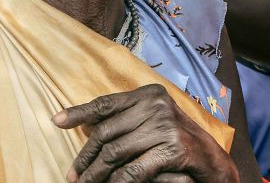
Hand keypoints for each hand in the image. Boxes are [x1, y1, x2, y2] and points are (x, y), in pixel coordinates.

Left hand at [54, 84, 237, 182]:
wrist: (212, 161)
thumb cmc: (177, 142)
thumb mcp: (153, 122)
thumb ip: (126, 120)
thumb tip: (87, 126)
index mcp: (149, 94)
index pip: (106, 103)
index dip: (79, 112)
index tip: (57, 121)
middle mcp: (156, 106)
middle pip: (106, 132)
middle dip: (85, 157)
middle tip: (72, 175)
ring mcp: (165, 126)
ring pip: (115, 154)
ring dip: (95, 174)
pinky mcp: (172, 149)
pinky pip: (132, 171)